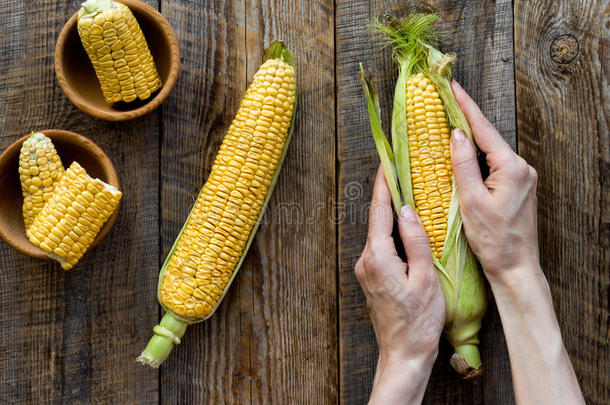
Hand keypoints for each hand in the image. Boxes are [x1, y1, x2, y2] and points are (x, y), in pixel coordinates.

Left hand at [355, 166, 444, 403]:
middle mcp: (366, 260)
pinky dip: (391, 233)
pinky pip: (381, 247)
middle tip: (400, 171)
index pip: (379, 211)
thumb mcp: (425, 278)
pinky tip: (405, 228)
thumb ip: (416, 241)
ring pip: (379, 233)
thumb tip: (407, 210)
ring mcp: (366, 270)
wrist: (403, 353)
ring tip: (406, 193)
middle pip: (377, 219)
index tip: (385, 162)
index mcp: (378, 257)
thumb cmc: (418, 321)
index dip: (383, 184)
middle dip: (388, 195)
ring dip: (390, 214)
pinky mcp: (371, 278)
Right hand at [450, 82, 583, 403]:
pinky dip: (477, 157)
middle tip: (444, 102)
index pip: (483, 130)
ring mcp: (522, 178)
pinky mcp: (517, 188)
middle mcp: (521, 168)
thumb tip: (456, 134)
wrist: (516, 267)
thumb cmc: (493, 240)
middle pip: (488, 137)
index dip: (465, 107)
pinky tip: (461, 155)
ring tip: (448, 124)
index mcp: (511, 168)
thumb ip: (464, 165)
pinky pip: (494, 164)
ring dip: (470, 139)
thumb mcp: (472, 202)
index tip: (452, 87)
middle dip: (466, 119)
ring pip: (491, 151)